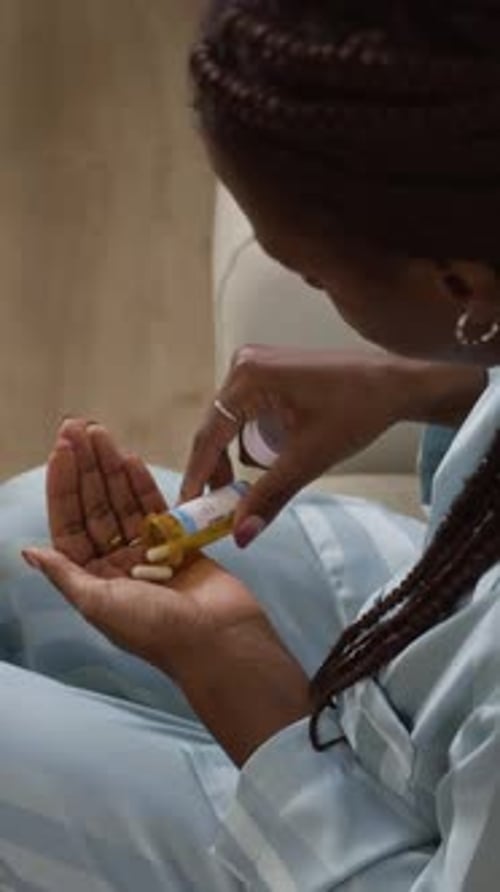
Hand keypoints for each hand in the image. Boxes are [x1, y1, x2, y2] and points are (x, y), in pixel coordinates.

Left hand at [22, 420, 309, 763]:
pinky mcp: (178, 545)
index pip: (69, 523)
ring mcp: (148, 552)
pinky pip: (156, 509)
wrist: (217, 640)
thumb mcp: (98, 603)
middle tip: (78, 428)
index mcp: (92, 579)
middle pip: (95, 506)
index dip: (63, 485)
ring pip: (123, 502)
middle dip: (86, 467)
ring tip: (101, 433)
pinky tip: (130, 459)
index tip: (61, 451)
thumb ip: (64, 573)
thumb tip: (28, 550)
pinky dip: (143, 484)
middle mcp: (116, 564)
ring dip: (111, 467)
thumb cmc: (156, 630)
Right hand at [180, 346, 402, 544]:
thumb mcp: (309, 459)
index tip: (187, 509)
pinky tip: (255, 464)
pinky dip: (246, 441)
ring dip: (231, 458)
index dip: (198, 476)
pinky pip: (243, 411)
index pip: (209, 435)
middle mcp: (244, 364)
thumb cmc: (358, 411)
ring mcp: (255, 364)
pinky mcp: (267, 370)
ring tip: (236, 493)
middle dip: (215, 470)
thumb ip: (268, 497)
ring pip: (228, 422)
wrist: (394, 385)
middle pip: (215, 428)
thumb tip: (240, 535)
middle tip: (214, 510)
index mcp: (248, 377)